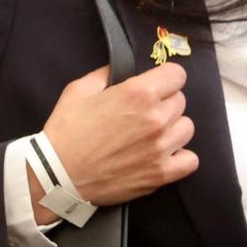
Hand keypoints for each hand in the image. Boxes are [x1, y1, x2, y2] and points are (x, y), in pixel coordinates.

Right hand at [41, 63, 197, 206]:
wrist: (56, 176)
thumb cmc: (64, 134)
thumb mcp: (78, 91)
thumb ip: (106, 74)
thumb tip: (119, 70)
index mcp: (138, 93)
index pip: (177, 74)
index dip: (164, 79)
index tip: (155, 88)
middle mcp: (155, 118)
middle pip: (180, 102)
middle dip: (164, 105)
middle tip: (142, 116)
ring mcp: (160, 148)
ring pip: (186, 128)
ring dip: (172, 130)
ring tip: (151, 137)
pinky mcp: (159, 174)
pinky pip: (190, 161)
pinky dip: (180, 158)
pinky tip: (162, 156)